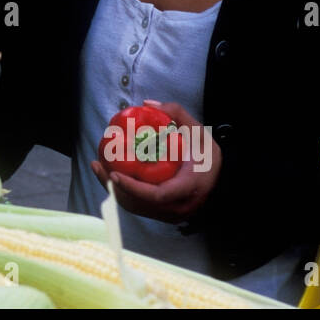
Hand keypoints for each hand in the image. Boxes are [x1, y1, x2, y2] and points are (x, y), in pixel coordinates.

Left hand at [90, 100, 220, 222]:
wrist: (222, 182)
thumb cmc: (209, 157)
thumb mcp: (199, 132)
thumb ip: (176, 114)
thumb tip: (147, 104)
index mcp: (189, 188)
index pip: (158, 195)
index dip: (133, 187)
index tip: (114, 172)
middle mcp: (179, 207)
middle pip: (139, 203)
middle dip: (114, 186)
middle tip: (98, 165)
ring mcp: (170, 214)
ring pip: (136, 207)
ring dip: (113, 189)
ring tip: (98, 168)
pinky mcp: (163, 214)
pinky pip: (139, 206)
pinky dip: (121, 192)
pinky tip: (108, 175)